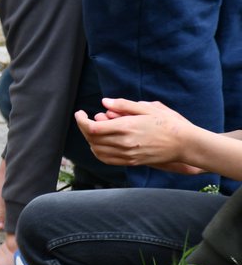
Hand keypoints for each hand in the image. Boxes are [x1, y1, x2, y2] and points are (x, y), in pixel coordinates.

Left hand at [75, 99, 203, 173]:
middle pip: (92, 139)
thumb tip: (104, 102)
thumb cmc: (167, 123)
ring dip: (90, 140)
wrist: (185, 144)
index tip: (80, 113)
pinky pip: (108, 160)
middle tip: (86, 118)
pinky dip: (98, 152)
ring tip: (93, 129)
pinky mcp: (132, 162)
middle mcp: (124, 144)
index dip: (81, 120)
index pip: (93, 128)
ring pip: (97, 151)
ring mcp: (128, 155)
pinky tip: (100, 143)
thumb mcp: (146, 108)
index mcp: (126, 128)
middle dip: (84, 128)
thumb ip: (123, 105)